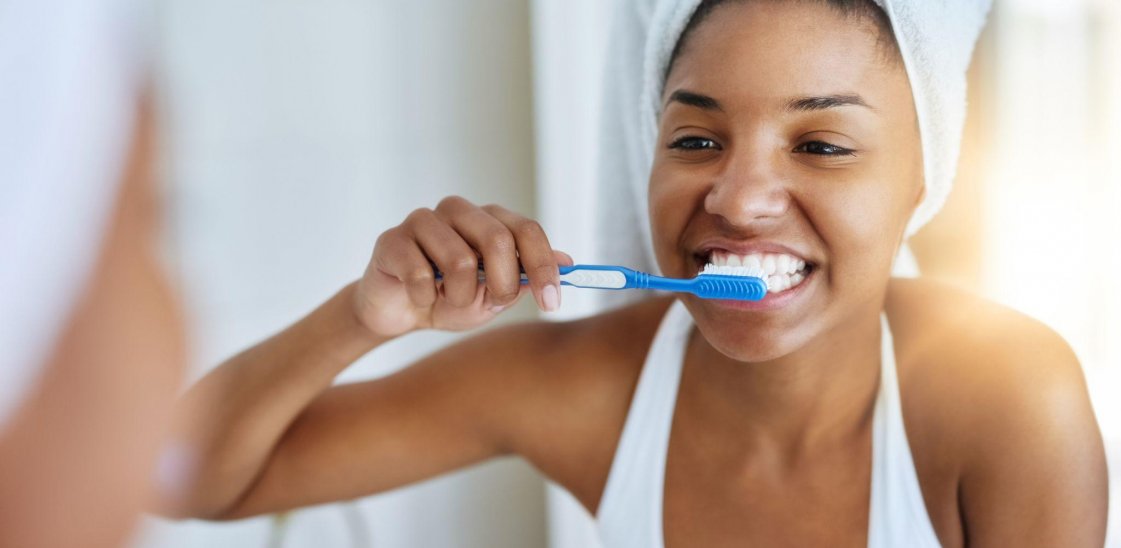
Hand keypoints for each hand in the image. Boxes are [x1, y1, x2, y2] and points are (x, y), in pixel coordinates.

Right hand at [353, 196, 572, 337]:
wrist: (400, 312)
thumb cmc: (450, 299)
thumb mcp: (495, 296)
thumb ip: (526, 277)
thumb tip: (568, 262)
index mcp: (489, 220)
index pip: (527, 230)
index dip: (543, 267)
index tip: (551, 303)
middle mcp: (459, 211)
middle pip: (498, 239)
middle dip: (502, 284)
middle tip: (492, 304)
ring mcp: (423, 221)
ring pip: (460, 260)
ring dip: (459, 296)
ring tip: (447, 300)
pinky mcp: (392, 239)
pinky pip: (421, 274)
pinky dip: (426, 298)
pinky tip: (420, 297)